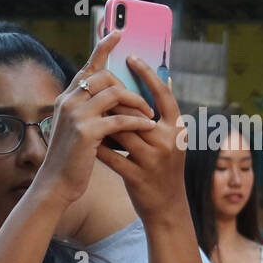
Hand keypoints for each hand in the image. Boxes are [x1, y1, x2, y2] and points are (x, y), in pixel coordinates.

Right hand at [32, 31, 155, 208]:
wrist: (56, 183)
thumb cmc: (71, 158)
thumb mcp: (77, 128)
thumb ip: (90, 110)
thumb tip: (117, 95)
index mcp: (66, 98)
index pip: (88, 66)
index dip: (103, 47)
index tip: (118, 33)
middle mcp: (68, 101)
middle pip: (105, 76)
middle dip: (129, 88)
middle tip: (143, 104)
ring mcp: (76, 115)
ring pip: (115, 93)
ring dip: (137, 103)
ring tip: (149, 116)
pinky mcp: (86, 131)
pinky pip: (120, 118)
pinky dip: (137, 121)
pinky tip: (148, 126)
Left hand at [91, 54, 187, 224]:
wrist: (166, 206)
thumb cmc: (163, 166)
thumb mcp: (169, 139)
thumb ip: (161, 114)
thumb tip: (160, 78)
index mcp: (177, 127)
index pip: (163, 94)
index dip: (147, 74)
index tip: (130, 56)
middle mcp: (168, 141)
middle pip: (135, 111)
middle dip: (113, 99)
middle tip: (96, 85)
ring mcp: (152, 160)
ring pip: (120, 132)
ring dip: (102, 120)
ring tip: (88, 108)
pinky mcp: (137, 176)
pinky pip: (111, 155)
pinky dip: (97, 144)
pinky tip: (85, 136)